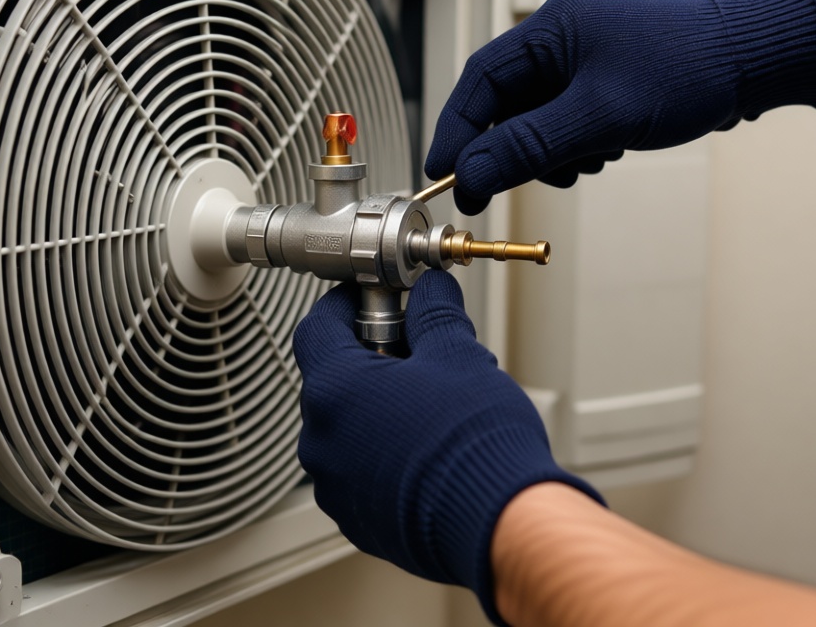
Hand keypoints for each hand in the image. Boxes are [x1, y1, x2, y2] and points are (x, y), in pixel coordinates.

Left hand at [293, 271, 601, 621]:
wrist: (499, 525)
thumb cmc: (475, 444)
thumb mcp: (458, 356)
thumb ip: (434, 314)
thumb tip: (430, 291)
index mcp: (335, 389)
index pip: (317, 328)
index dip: (343, 306)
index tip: (367, 300)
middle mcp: (321, 440)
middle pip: (331, 380)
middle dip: (369, 360)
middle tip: (414, 353)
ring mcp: (335, 486)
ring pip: (346, 429)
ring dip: (377, 411)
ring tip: (430, 408)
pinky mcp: (357, 520)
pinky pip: (359, 473)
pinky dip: (384, 455)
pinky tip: (428, 451)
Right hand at [425, 0, 815, 213]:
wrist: (755, 62)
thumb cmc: (688, 71)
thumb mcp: (598, 117)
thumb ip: (528, 146)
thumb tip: (473, 172)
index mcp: (550, 29)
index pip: (479, 82)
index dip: (456, 130)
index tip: (442, 173)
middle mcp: (562, 39)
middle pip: (506, 104)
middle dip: (512, 148)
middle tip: (509, 185)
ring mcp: (585, 59)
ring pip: (537, 119)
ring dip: (549, 152)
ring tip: (585, 161)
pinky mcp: (606, 80)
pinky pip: (567, 120)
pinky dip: (576, 145)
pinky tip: (606, 151)